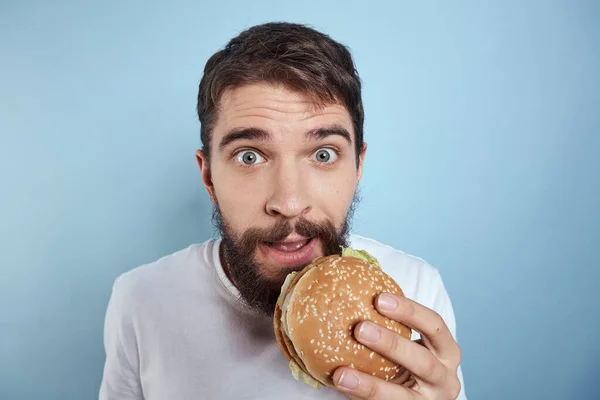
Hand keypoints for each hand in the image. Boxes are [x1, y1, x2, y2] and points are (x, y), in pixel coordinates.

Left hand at [332, 293, 461, 398]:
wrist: (415, 397)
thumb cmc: (407, 363)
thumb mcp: (411, 344)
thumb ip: (391, 323)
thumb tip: (350, 282)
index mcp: (446, 351)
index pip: (434, 325)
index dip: (409, 311)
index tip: (379, 298)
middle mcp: (445, 378)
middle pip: (422, 360)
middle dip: (391, 344)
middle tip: (359, 328)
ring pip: (402, 395)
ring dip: (370, 384)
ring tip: (341, 374)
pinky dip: (361, 397)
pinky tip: (341, 384)